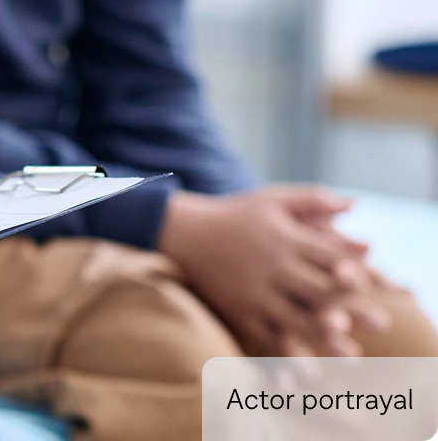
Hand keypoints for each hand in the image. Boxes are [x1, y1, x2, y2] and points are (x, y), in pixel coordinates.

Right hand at [159, 186, 375, 355]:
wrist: (182, 233)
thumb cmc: (232, 214)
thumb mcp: (271, 199)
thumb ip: (311, 200)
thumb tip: (352, 205)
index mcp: (285, 238)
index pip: (331, 256)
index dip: (361, 271)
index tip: (385, 284)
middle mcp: (272, 266)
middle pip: (320, 290)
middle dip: (354, 308)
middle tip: (382, 324)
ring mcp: (254, 290)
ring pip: (296, 318)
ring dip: (326, 338)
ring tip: (351, 355)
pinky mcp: (237, 309)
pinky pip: (264, 334)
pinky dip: (285, 352)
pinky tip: (303, 367)